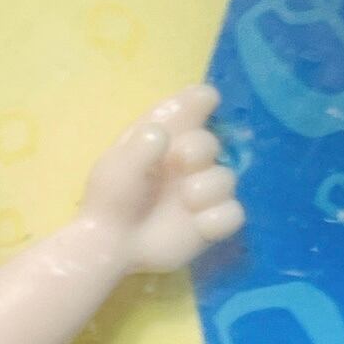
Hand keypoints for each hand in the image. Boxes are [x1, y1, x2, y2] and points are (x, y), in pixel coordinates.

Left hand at [80, 85, 241, 276]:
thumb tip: (162, 133)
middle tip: (183, 158)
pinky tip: (201, 225)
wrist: (110, 245)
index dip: (201, 100)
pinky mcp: (210, 223)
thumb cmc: (111, 199)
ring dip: (210, 186)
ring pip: (227, 179)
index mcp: (166, 138)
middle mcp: (188, 162)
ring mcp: (202, 192)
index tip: (207, 98)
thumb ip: (141, 147)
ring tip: (187, 198)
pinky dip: (222, 218)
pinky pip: (233, 214)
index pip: (192, 109)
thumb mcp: (118, 168)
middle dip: (202, 147)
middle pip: (212, 143)